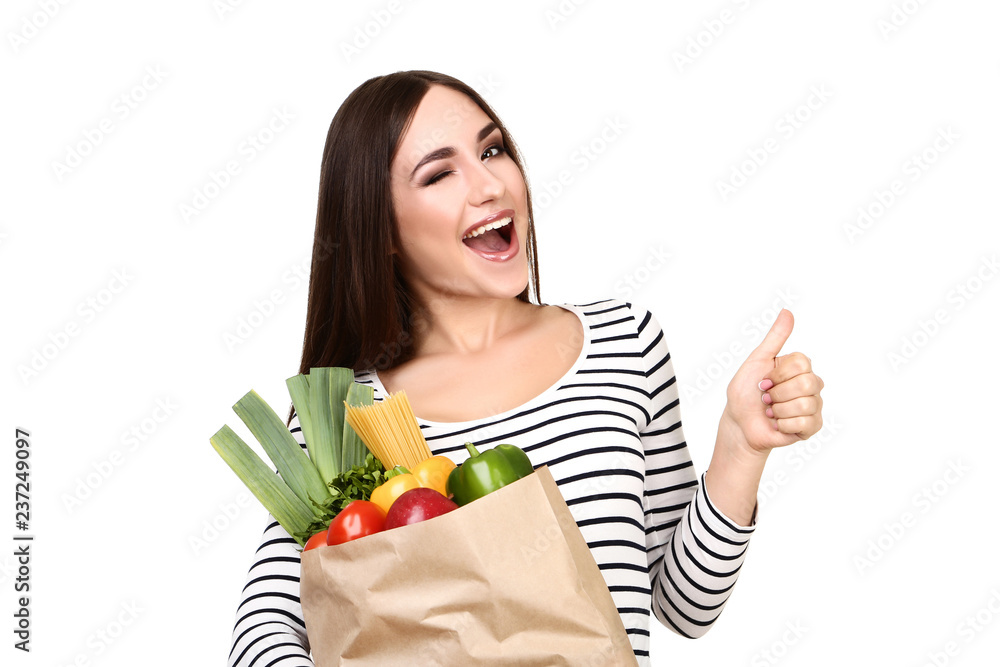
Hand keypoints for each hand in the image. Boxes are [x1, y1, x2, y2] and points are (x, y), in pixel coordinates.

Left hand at [722, 309, 823, 453]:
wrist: (739, 424)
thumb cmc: (745, 392)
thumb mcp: (757, 361)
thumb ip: (775, 338)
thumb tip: (787, 311)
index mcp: (799, 367)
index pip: (801, 363)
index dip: (777, 374)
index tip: (764, 380)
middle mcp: (811, 383)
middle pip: (806, 383)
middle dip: (777, 393)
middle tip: (766, 398)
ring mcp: (814, 405)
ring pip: (805, 404)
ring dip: (778, 410)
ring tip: (771, 412)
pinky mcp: (812, 426)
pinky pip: (805, 423)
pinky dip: (783, 425)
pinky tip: (777, 424)